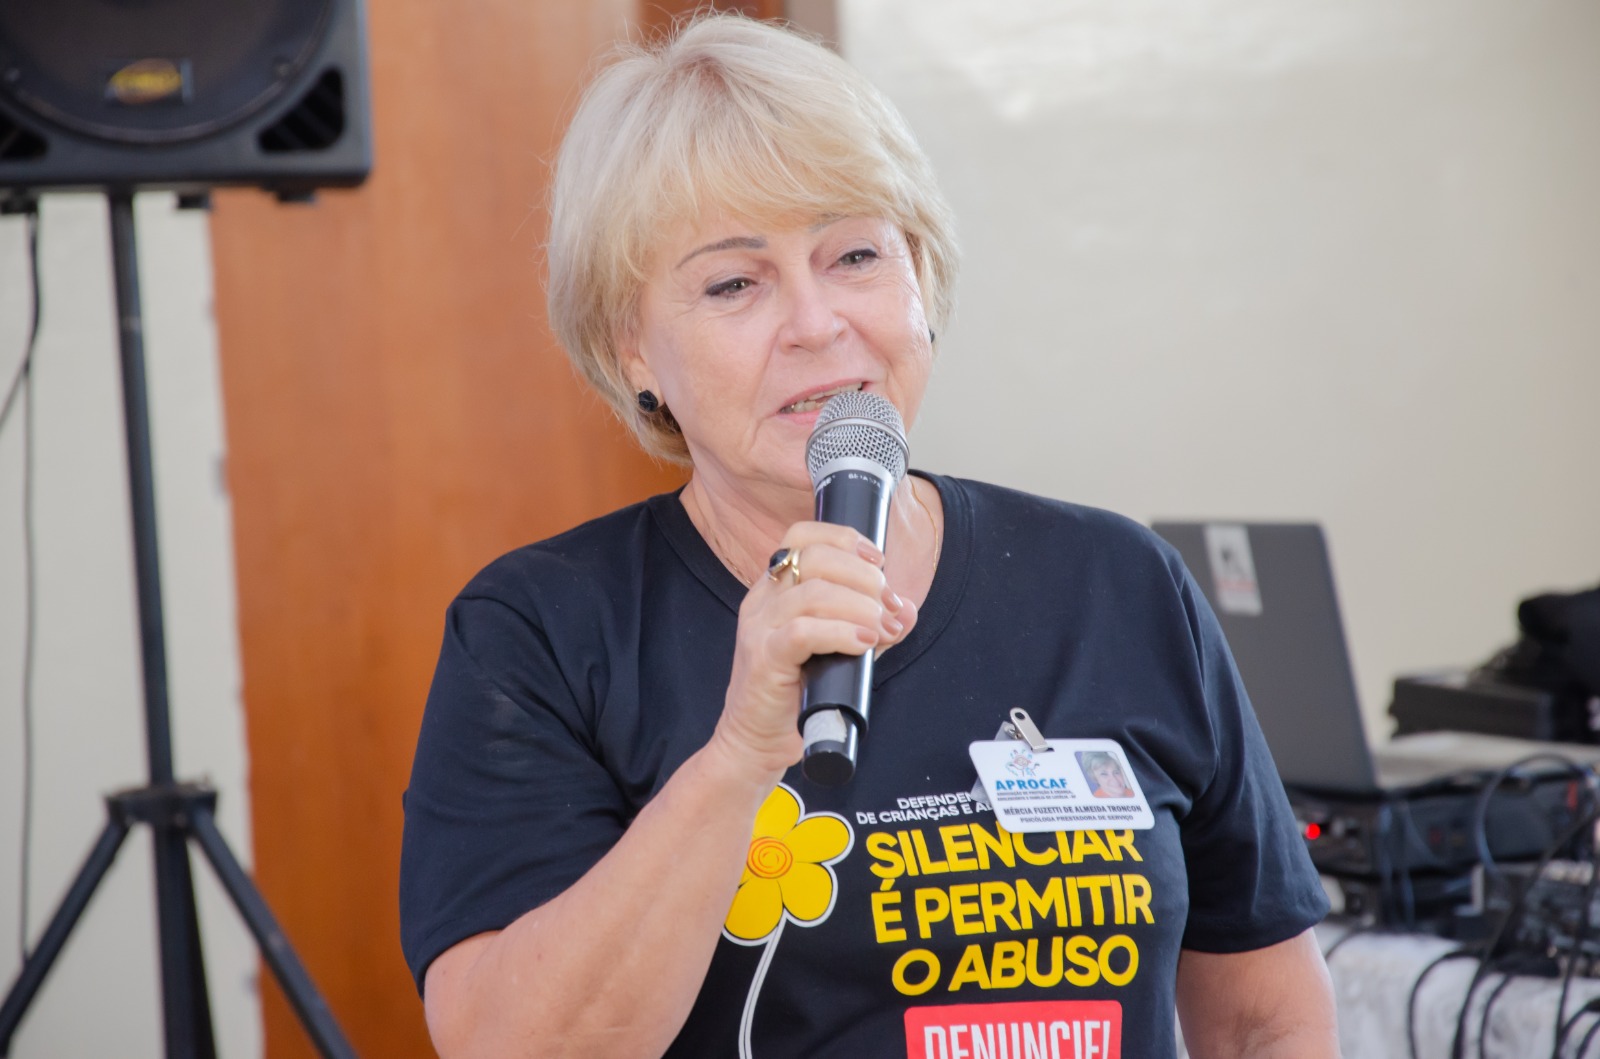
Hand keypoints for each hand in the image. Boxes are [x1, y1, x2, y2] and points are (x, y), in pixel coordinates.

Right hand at [710, 522, 917, 780]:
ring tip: (883, 630)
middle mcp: (762, 599)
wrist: (757, 739)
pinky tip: (864, 643)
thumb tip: (906, 609)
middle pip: (816, 558)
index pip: (802, 535)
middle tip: (890, 608)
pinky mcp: (763, 658)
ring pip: (814, 593)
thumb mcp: (838, 648)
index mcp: (775, 587)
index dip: (845, 539)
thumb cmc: (797, 691)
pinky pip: (803, 631)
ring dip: (861, 607)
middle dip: (865, 578)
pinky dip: (841, 632)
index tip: (879, 562)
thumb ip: (870, 623)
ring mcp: (759, 627)